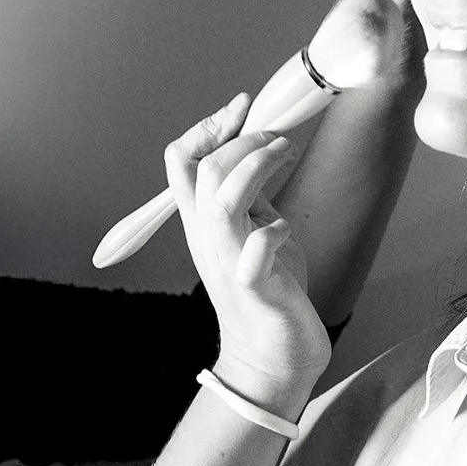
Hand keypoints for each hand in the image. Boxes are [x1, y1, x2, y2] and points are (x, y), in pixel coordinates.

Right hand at [165, 94, 331, 415]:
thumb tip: (262, 154)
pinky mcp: (257, 289)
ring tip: (283, 152)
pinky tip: (284, 229)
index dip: (207, 127)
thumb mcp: (259, 235)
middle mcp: (209, 240)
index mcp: (206, 224)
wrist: (274, 359)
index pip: (182, 162)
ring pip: (221, 202)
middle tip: (278, 135)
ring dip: (253, 168)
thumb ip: (254, 200)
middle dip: (241, 141)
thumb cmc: (272, 295)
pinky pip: (254, 254)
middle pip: (202, 172)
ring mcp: (230, 264)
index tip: (241, 106)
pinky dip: (271, 233)